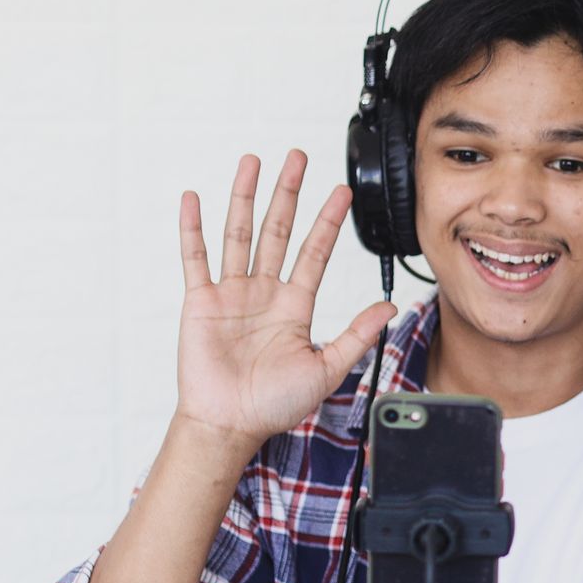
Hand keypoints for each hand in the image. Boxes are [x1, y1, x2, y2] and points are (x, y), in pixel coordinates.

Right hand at [173, 150, 396, 450]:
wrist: (231, 425)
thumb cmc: (274, 404)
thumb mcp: (327, 368)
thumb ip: (356, 335)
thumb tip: (389, 309)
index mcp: (295, 306)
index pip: (315, 252)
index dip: (328, 222)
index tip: (342, 193)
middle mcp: (264, 292)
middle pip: (278, 231)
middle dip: (289, 194)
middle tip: (299, 157)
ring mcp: (232, 294)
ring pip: (239, 234)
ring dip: (245, 197)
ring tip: (253, 162)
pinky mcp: (201, 302)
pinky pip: (196, 258)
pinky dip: (193, 228)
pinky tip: (195, 199)